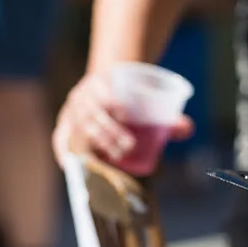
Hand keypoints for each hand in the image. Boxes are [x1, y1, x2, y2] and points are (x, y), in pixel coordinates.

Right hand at [52, 71, 193, 168]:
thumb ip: (168, 115)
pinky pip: (60, 139)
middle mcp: (81, 96)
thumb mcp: (148, 99)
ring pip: (78, 129)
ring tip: (115, 157)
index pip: (100, 89)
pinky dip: (63, 151)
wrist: (107, 87)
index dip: (109, 99)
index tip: (125, 112)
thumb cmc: (131, 98)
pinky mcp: (64, 127)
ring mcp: (70, 112)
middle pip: (91, 114)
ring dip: (95, 145)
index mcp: (98, 82)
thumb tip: (187, 129)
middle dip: (108, 131)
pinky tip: (71, 165)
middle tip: (128, 146)